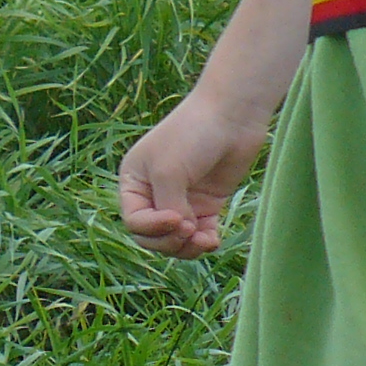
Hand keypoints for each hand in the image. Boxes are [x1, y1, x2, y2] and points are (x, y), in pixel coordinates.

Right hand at [117, 91, 269, 257]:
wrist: (230, 118)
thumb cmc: (191, 136)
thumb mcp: (169, 172)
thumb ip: (168, 206)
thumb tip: (180, 232)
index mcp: (134, 182)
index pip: (135, 221)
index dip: (154, 228)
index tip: (178, 219)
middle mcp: (153, 193)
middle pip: (153, 236)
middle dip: (170, 241)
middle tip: (189, 231)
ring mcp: (181, 200)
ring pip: (177, 240)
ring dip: (189, 247)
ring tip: (204, 239)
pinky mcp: (206, 204)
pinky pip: (200, 234)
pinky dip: (205, 242)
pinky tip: (213, 240)